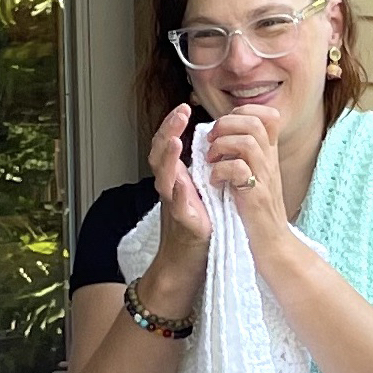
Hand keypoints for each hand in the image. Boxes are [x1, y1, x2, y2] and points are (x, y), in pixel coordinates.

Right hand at [143, 105, 213, 317]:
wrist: (186, 265)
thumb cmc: (197, 230)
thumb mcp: (201, 193)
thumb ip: (202, 171)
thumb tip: (212, 147)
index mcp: (177, 178)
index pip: (170, 145)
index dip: (174, 125)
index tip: (185, 107)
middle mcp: (170, 188)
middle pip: (160, 153)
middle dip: (168, 131)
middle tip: (180, 112)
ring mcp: (174, 205)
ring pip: (164, 176)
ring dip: (168, 157)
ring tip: (175, 141)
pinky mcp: (184, 224)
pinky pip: (178, 207)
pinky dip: (178, 193)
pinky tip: (182, 182)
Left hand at [199, 98, 289, 251]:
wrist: (272, 244)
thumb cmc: (259, 212)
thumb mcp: (259, 176)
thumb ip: (250, 155)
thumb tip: (227, 135)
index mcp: (269, 155)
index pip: (268, 116)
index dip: (244, 113)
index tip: (226, 128)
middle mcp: (269, 162)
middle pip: (255, 123)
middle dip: (226, 126)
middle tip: (212, 142)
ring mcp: (264, 178)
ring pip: (247, 142)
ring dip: (222, 147)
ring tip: (211, 161)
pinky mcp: (255, 196)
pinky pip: (238, 169)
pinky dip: (220, 171)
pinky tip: (215, 182)